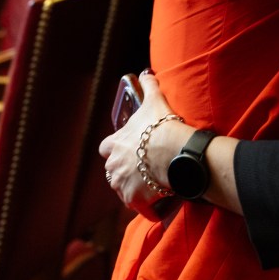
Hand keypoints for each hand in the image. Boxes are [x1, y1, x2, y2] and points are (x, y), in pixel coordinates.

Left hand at [99, 71, 192, 218]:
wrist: (172, 150)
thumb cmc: (161, 125)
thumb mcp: (154, 101)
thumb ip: (149, 87)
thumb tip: (146, 73)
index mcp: (114, 144)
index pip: (105, 148)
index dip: (116, 149)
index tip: (128, 149)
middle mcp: (113, 166)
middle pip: (113, 171)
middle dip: (123, 171)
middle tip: (142, 168)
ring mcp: (122, 184)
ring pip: (123, 190)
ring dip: (134, 188)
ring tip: (152, 185)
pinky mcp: (134, 200)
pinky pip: (139, 206)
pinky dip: (147, 205)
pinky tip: (159, 201)